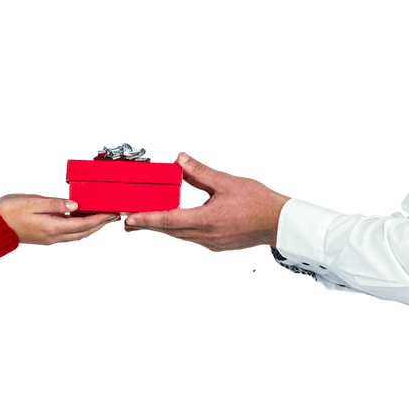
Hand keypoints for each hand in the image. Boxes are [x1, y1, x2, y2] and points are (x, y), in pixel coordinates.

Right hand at [0, 194, 117, 245]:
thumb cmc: (9, 210)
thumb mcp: (33, 202)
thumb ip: (55, 203)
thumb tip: (77, 205)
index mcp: (52, 228)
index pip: (83, 225)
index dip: (100, 219)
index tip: (113, 213)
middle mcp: (53, 236)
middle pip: (84, 232)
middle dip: (100, 224)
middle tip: (114, 214)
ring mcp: (49, 238)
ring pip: (77, 234)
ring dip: (91, 226)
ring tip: (102, 216)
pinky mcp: (45, 236)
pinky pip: (68, 232)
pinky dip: (79, 226)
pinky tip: (82, 217)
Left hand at [124, 152, 290, 251]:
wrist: (279, 222)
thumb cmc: (258, 202)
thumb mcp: (226, 182)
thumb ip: (200, 172)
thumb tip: (179, 160)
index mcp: (207, 220)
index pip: (168, 220)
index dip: (146, 219)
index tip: (129, 219)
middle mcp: (207, 236)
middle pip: (170, 231)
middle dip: (149, 225)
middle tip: (129, 221)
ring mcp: (212, 244)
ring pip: (180, 236)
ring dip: (164, 229)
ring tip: (148, 222)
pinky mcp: (218, 246)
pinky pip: (192, 239)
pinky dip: (180, 231)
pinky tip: (177, 224)